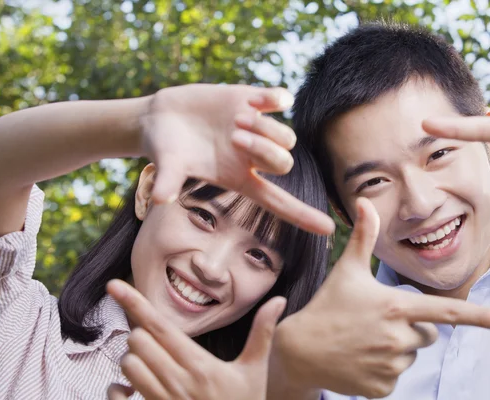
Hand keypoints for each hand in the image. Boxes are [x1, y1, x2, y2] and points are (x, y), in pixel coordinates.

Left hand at [106, 280, 285, 399]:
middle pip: (138, 341)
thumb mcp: (255, 371)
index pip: (160, 327)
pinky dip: (119, 387)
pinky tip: (131, 387)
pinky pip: (120, 395)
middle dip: (143, 333)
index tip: (114, 285)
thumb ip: (262, 334)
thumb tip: (278, 301)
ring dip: (135, 357)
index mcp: (200, 365)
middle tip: (159, 340)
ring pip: (128, 364)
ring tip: (153, 361)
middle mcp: (176, 382)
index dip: (135, 303)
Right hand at [140, 84, 333, 234]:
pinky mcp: (252, 102)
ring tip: (234, 119)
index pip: (278, 202)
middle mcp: (254, 158)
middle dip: (263, 149)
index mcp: (240, 179)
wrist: (162, 117)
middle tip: (233, 137)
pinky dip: (276, 99)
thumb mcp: (167, 166)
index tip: (329, 229)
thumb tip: (160, 198)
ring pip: (287, 135)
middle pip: (285, 163)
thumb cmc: (166, 149)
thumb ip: (167, 181)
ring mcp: (257, 129)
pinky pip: (281, 101)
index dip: (303, 216)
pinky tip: (256, 100)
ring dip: (263, 127)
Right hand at [270, 198, 489, 398]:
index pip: (445, 312)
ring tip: (365, 340)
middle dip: (412, 328)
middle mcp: (398, 339)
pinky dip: (382, 369)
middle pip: (428, 334)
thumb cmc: (327, 305)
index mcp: (395, 308)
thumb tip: (364, 200)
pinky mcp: (382, 388)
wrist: (299, 350)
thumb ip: (363, 236)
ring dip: (396, 349)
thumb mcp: (346, 270)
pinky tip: (360, 358)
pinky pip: (395, 377)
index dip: (479, 317)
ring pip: (410, 356)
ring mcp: (390, 366)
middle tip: (378, 321)